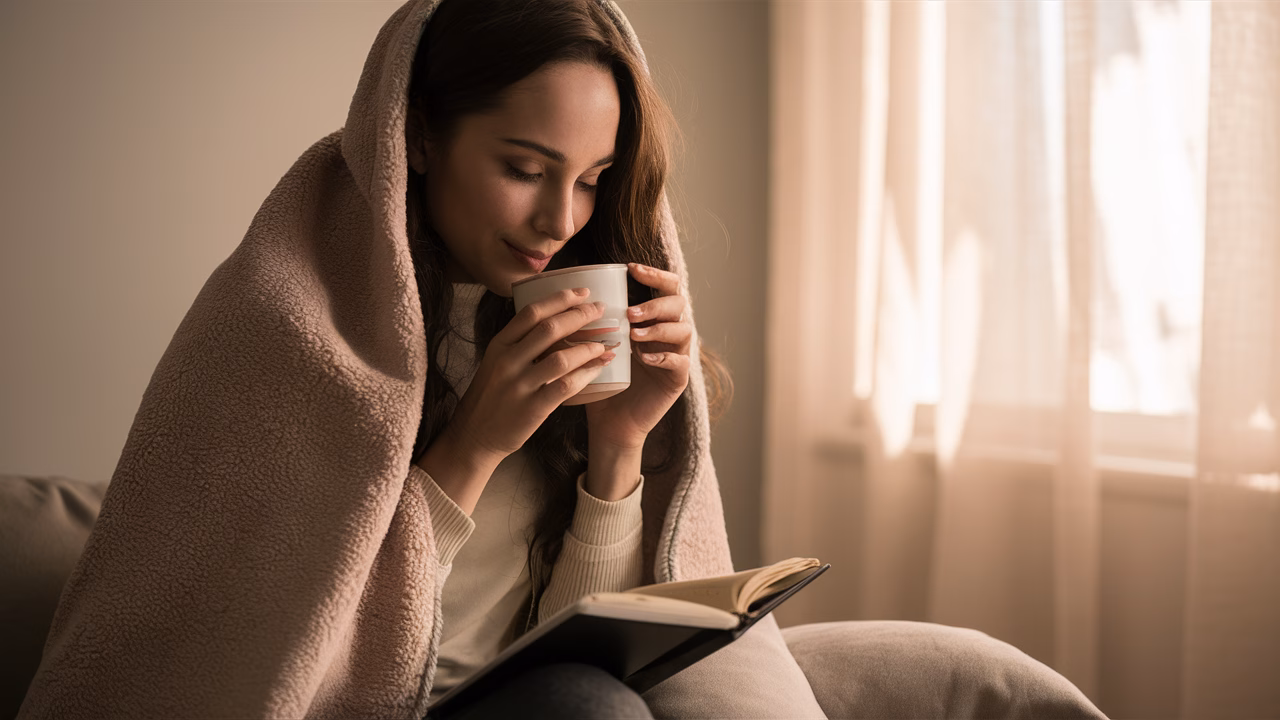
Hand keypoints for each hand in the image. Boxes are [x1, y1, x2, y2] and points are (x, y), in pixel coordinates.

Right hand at [443, 288, 615, 468]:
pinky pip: (566, 386)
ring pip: (562, 358)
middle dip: (580, 315)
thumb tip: (556, 321)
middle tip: (601, 310)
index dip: (560, 298)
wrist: (474, 434)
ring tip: (606, 344)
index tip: (583, 291)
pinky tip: (599, 368)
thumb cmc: (491, 396)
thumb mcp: (496, 361)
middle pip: (550, 328)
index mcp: (499, 344)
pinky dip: (587, 374)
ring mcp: (520, 385)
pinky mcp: (532, 408)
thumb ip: (520, 343)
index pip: (532, 312)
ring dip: (589, 347)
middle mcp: (508, 361)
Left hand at [585, 263, 691, 450]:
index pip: (666, 286)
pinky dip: (664, 357)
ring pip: (684, 330)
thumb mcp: (593, 344)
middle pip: (679, 303)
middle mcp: (668, 333)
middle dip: (655, 303)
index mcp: (652, 319)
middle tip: (631, 312)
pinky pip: (681, 362)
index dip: (654, 273)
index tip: (630, 269)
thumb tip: (566, 288)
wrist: (608, 422)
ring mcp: (677, 356)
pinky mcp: (678, 380)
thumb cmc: (599, 379)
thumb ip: (590, 319)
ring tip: (633, 335)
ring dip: (658, 329)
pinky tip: (645, 359)